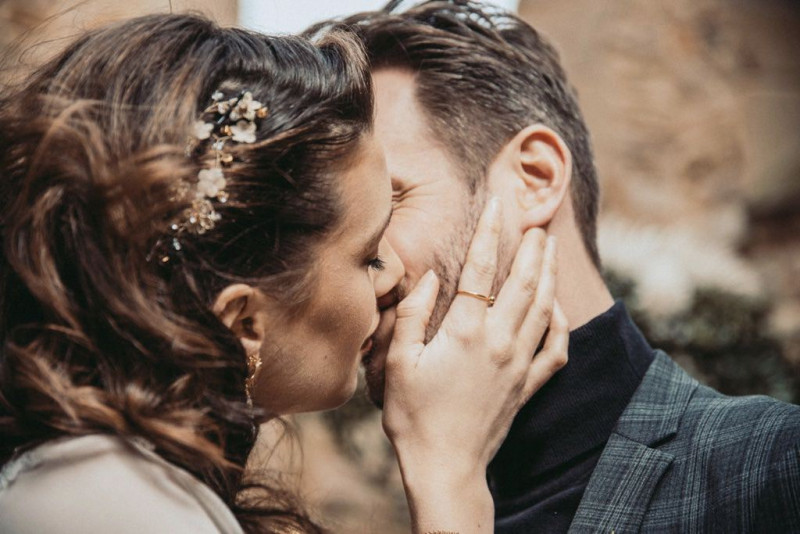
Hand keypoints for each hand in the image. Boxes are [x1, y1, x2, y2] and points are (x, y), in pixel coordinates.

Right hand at [382, 197, 568, 532]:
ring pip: (544, 308)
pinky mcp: (528, 386)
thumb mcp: (398, 362)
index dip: (488, 232)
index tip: (497, 205)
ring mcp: (519, 364)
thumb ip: (413, 315)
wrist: (445, 466)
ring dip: (549, 275)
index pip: (480, 269)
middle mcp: (499, 342)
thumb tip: (428, 279)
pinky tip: (560, 310)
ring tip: (551, 249)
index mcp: (465, 332)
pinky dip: (563, 326)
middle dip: (532, 248)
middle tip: (538, 221)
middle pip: (524, 282)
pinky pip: (556, 350)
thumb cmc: (413, 416)